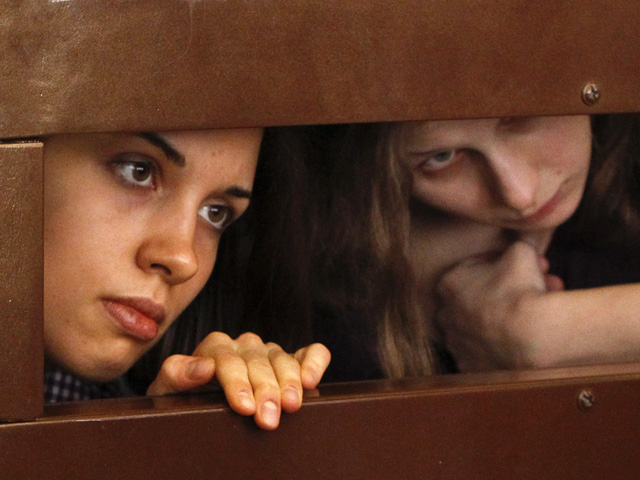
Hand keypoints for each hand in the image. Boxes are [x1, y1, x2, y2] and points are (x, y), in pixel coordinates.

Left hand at [146, 332, 330, 429]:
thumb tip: (204, 366)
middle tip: (269, 418)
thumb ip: (176, 375)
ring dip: (289, 381)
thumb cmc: (181, 402)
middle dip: (265, 389)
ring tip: (292, 405)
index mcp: (214, 348)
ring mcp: (268, 353)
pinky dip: (315, 361)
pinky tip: (311, 379)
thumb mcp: (167, 392)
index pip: (227, 358)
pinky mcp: (292, 361)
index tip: (244, 407)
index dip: (237, 382)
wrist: (194, 408)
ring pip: (282, 357)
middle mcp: (243, 346)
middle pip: (257, 361)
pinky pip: (310, 352)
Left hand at [435, 241, 562, 371]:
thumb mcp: (522, 252)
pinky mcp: (469, 366)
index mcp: (448, 284)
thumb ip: (520, 242)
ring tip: (537, 315)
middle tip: (536, 288)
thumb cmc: (521, 288)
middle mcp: (445, 315)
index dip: (501, 267)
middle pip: (478, 299)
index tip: (521, 269)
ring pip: (482, 327)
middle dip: (506, 292)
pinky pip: (485, 354)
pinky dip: (502, 347)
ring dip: (506, 319)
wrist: (532, 334)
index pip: (473, 270)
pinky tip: (524, 340)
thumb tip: (528, 232)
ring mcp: (456, 344)